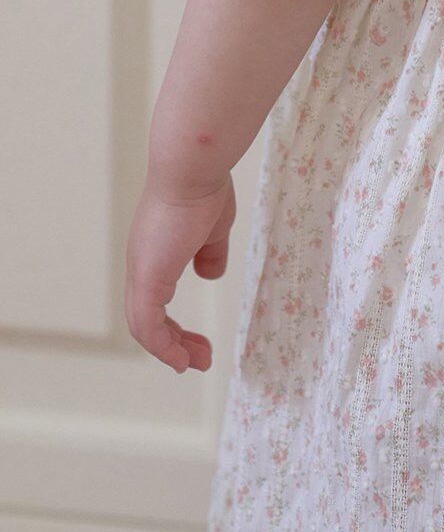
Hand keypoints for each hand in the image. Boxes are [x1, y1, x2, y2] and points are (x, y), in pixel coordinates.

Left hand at [125, 174, 235, 372]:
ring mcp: (141, 270)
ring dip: (170, 349)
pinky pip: (147, 324)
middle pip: (146, 318)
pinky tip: (181, 358)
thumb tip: (209, 274)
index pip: (155, 300)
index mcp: (155, 251)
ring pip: (143, 326)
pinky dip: (162, 346)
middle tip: (199, 359)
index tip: (195, 343)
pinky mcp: (148, 277)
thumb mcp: (214, 227)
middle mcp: (142, 263)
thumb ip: (210, 252)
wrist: (193, 168)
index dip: (172, 325)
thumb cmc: (205, 188)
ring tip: (196, 362)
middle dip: (173, 343)